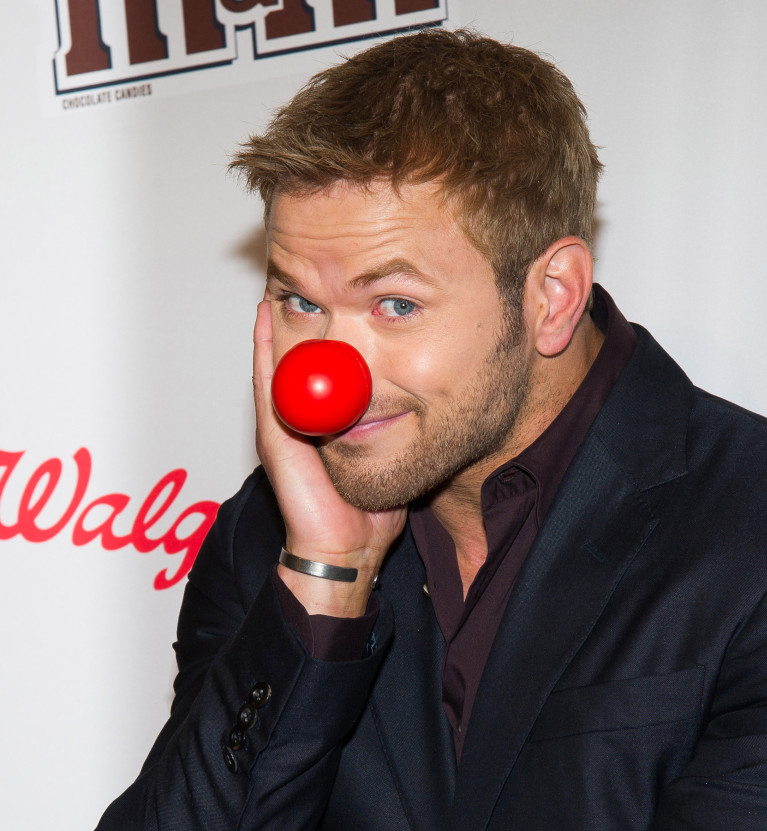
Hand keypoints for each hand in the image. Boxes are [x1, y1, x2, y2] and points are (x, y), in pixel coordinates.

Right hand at [253, 300, 405, 616]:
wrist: (349, 548)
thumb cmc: (370, 512)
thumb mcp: (392, 453)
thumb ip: (398, 424)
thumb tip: (427, 394)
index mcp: (326, 421)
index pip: (323, 366)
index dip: (328, 329)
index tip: (338, 290)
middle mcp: (300, 418)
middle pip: (297, 356)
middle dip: (301, 314)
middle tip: (302, 271)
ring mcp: (283, 424)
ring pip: (278, 361)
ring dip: (278, 320)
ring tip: (280, 279)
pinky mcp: (275, 435)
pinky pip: (267, 382)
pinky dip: (263, 349)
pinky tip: (264, 317)